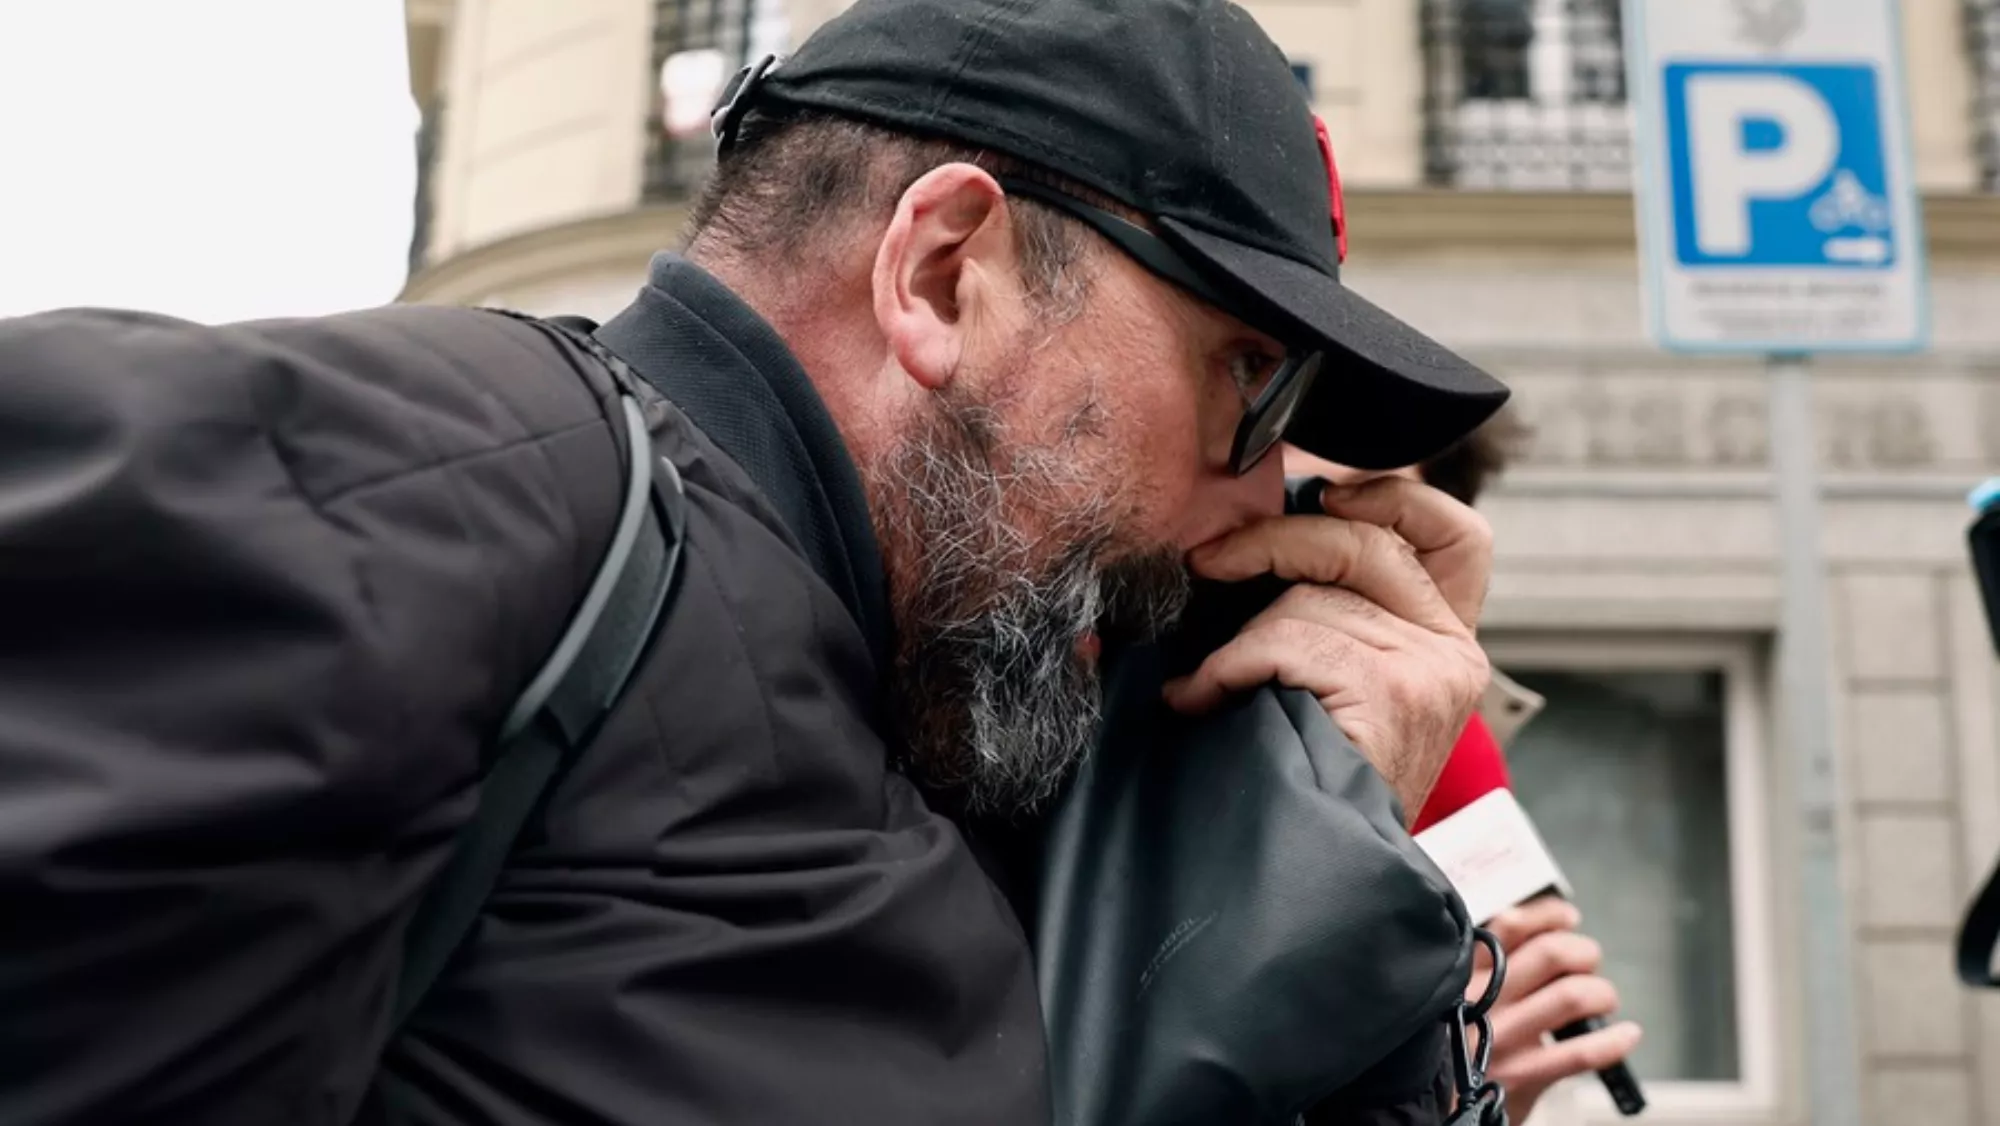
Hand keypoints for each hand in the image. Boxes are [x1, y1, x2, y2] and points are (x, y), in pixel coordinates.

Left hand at [1162, 477, 1492, 820]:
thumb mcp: (1341, 688)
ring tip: (1205, 684)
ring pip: (1310, 598)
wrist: (1325, 878)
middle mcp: (1452, 652)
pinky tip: (1203, 699)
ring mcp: (1429, 672)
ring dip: (1237, 640)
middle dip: (1271, 540)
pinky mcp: (1393, 693)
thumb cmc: (1313, 782)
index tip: (1326, 493)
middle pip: (1364, 541)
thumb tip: (1257, 541)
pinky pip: (1288, 641)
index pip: (1458, 534)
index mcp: (1447, 643)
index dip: (1395, 496)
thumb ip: (1335, 618)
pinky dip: (1228, 666)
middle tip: (1208, 563)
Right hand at [1470, 898, 1642, 1121]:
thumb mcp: (1458, 996)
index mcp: (1466, 973)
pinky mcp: (1521, 1075)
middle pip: (1550, 953)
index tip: (1568, 919)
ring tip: (1602, 1000)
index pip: (1510, 925)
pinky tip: (1626, 1036)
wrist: (1439, 1106)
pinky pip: (1580, 1053)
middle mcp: (1484, 1000)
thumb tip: (1543, 928)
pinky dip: (1614, 1042)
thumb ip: (1489, 964)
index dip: (1549, 915)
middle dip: (1584, 953)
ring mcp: (1502, 1038)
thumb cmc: (1457, 1045)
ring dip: (1601, 993)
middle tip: (1588, 965)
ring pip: (1571, 996)